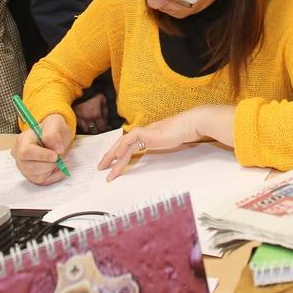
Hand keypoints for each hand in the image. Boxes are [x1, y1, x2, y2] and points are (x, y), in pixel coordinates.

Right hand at [10, 113, 70, 184]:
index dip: (41, 155)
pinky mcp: (32, 176)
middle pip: (30, 167)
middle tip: (57, 156)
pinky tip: (58, 167)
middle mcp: (19, 155)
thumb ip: (53, 134)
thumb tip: (57, 148)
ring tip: (56, 159)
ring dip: (51, 169)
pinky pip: (43, 182)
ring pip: (36, 177)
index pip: (25, 152)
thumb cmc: (52, 128)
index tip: (55, 154)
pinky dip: (54, 176)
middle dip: (48, 163)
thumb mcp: (55, 123)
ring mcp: (24, 167)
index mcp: (22, 140)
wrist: (55, 135)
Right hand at [73, 93, 110, 134]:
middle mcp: (88, 118)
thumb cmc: (94, 94)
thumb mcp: (103, 100)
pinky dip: (83, 126)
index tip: (107, 128)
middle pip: (94, 131)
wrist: (82, 90)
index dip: (105, 128)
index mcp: (96, 114)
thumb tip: (106, 120)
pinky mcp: (75, 116)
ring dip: (90, 129)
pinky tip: (86, 123)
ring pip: (86, 130)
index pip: (102, 127)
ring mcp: (80, 118)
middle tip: (100, 127)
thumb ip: (105, 111)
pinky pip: (79, 125)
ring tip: (93, 126)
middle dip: (98, 130)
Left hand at [97, 106, 227, 179]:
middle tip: (101, 167)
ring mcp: (145, 132)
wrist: (191, 124)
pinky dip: (123, 148)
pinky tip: (117, 156)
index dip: (119, 154)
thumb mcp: (169, 144)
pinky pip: (130, 141)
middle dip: (110, 156)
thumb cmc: (183, 133)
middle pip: (121, 144)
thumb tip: (156, 153)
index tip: (113, 164)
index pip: (128, 145)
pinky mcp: (147, 132)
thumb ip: (160, 147)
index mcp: (148, 135)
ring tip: (106, 168)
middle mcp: (144, 133)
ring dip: (113, 157)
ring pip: (123, 144)